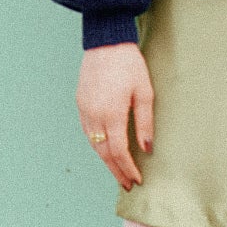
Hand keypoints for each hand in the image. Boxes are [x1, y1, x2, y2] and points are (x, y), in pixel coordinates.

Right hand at [78, 43, 153, 190]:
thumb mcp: (145, 92)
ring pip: (93, 144)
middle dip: (116, 170)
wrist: (106, 42)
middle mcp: (94, 115)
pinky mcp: (80, 103)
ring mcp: (84, 110)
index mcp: (112, 114)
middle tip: (127, 184)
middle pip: (104, 153)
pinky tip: (106, 150)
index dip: (127, 168)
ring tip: (118, 171)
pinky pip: (88, 132)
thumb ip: (145, 123)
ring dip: (105, 160)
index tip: (136, 180)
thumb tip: (146, 149)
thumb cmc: (129, 65)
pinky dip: (96, 145)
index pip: (119, 151)